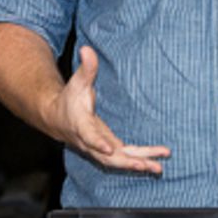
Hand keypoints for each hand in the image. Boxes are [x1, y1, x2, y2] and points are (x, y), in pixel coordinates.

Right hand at [52, 45, 170, 173]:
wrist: (59, 119)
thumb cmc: (69, 99)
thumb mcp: (77, 82)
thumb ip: (86, 68)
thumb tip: (87, 48)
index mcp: (81, 125)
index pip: (89, 136)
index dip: (98, 143)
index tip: (108, 148)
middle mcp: (91, 142)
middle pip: (108, 157)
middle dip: (126, 162)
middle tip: (145, 166)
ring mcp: (100, 149)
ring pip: (119, 161)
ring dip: (138, 165)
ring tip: (158, 168)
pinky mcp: (109, 150)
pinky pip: (125, 158)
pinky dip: (141, 161)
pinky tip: (157, 162)